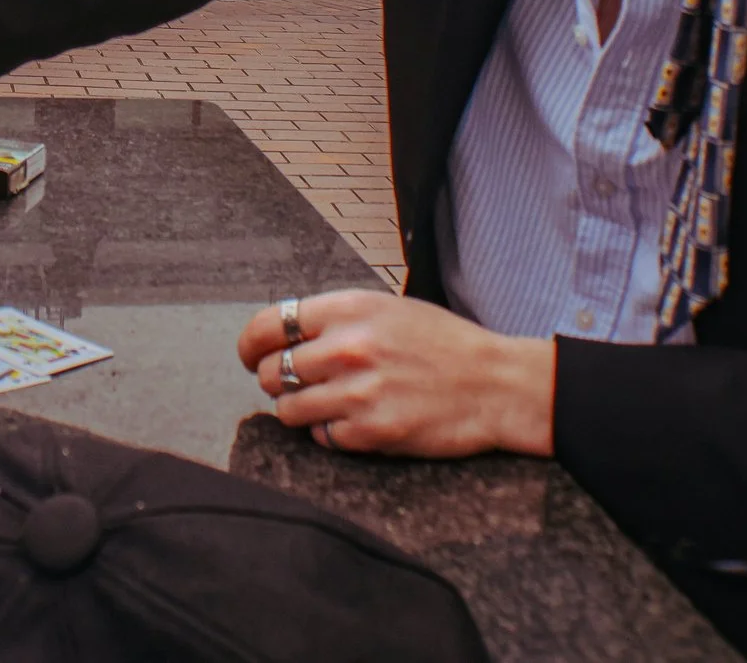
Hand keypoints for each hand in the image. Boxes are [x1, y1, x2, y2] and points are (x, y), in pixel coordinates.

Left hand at [236, 289, 553, 457]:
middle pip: (270, 372)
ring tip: (326, 404)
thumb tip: (284, 336)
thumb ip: (334, 319)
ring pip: (287, 409)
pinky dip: (330, 433)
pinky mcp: (371, 433)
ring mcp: (357, 393)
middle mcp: (347, 348)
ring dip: (299, 409)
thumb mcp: (386, 309)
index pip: (267, 325)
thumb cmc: (442, 344)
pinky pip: (321, 437)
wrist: (496, 385)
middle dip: (276, 380)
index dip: (250, 345)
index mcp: (348, 309)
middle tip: (296, 384)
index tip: (250, 356)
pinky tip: (355, 421)